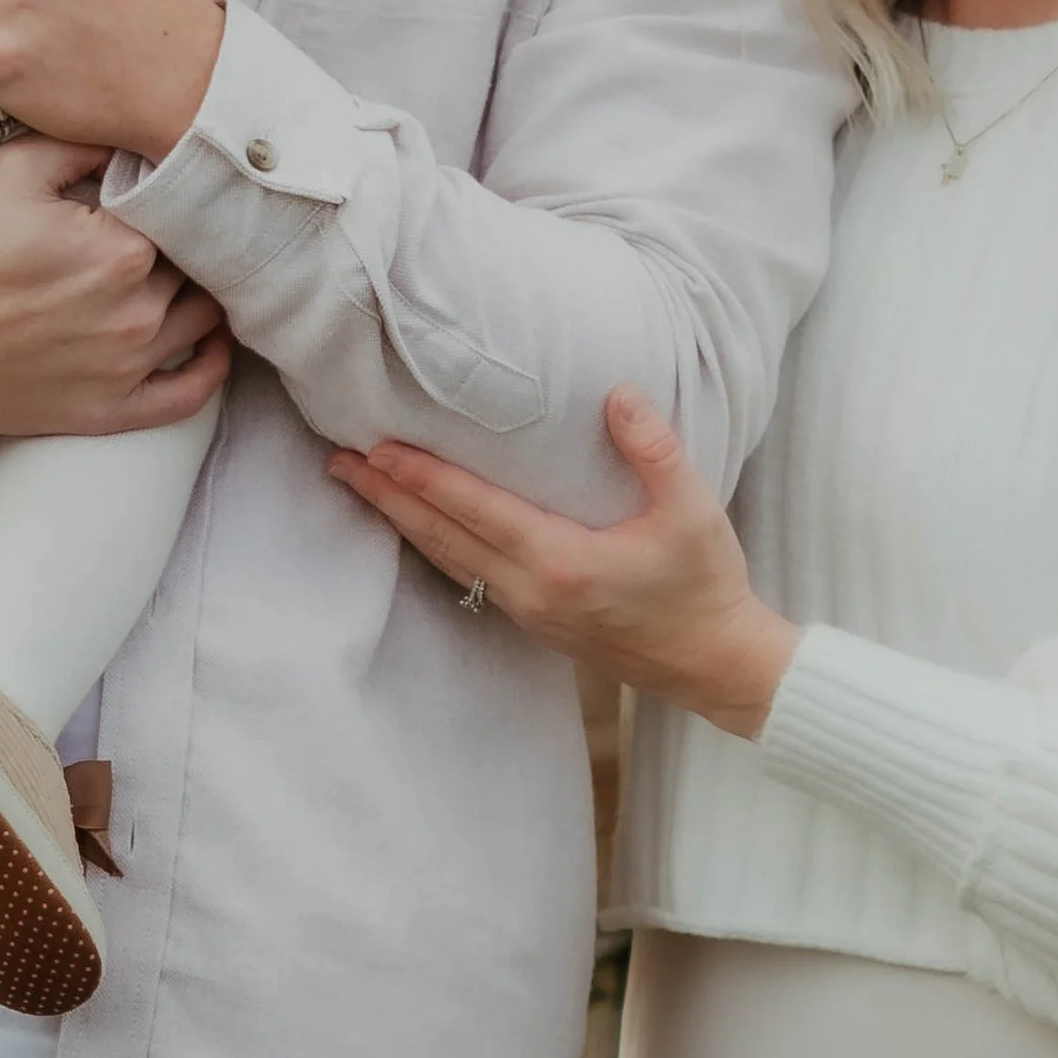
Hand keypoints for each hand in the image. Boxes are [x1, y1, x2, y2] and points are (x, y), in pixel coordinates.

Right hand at [0, 130, 232, 433]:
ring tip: (184, 270)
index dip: (172, 196)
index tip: (159, 187)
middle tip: (165, 225)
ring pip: (204, 322)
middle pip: (197, 266)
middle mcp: (137, 312)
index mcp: (123, 249)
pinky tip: (210, 341)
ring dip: (200, 294)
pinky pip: (187, 397)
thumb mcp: (12, 167)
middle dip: (185, 242)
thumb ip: (85, 142)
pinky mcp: (108, 412)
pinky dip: (210, 368)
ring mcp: (126, 369)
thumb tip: (135, 136)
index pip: (183, 211)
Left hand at [327, 389, 799, 739]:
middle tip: (338, 461)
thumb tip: (617, 392)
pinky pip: (469, 577)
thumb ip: (653, 447)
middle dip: (388, 498)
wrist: (719, 665)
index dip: (422, 477)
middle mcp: (532, 592)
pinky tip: (421, 526)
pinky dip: (435, 546)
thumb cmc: (706, 586)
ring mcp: (530, 613)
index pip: (474, 510)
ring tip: (362, 487)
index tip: (376, 448)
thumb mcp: (692, 508)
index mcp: (562, 563)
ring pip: (449, 562)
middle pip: (442, 538)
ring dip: (403, 522)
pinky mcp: (537, 623)